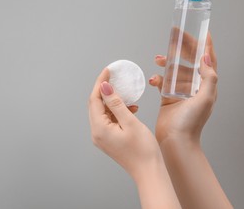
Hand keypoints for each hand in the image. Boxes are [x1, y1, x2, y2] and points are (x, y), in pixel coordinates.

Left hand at [88, 67, 181, 208]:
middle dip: (104, 89)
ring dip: (112, 101)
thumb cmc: (143, 150)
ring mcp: (102, 138)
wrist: (149, 172)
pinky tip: (131, 108)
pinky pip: (109, 120)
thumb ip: (116, 103)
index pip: (94, 99)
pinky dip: (117, 111)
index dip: (101, 83)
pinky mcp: (109, 140)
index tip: (108, 70)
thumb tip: (104, 87)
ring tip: (125, 93)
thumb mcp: (130, 122)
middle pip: (96, 105)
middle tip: (114, 76)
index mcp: (99, 129)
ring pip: (103, 112)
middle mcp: (96, 133)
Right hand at [149, 33, 217, 143]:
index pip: (208, 60)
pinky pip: (162, 82)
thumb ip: (208, 77)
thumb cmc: (191, 122)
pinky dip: (157, 78)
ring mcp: (180, 91)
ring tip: (158, 59)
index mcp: (206, 86)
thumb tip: (206, 57)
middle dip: (182, 48)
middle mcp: (194, 87)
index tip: (201, 31)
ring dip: (167, 62)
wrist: (175, 140)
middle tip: (174, 36)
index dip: (205, 45)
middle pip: (190, 61)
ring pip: (174, 70)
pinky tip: (153, 80)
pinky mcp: (168, 97)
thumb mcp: (205, 98)